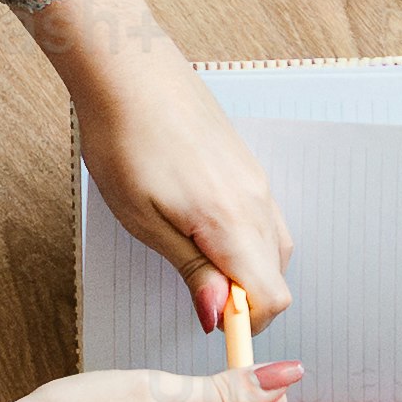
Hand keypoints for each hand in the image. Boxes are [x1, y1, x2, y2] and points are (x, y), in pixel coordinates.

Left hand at [44, 0, 290, 327]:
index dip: (248, 326)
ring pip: (273, 246)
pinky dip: (244, 240)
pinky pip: (263, 218)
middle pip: (277, 276)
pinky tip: (203, 230)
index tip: (214, 331)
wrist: (128, 71)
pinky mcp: (247, 164)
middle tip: (197, 297)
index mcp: (231, 221)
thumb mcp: (144, 220)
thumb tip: (220, 315)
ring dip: (245, 268)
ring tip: (195, 262)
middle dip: (246, 299)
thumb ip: (192, 270)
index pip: (271, 298)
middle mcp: (256, 201)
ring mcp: (256, 179)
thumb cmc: (125, 140)